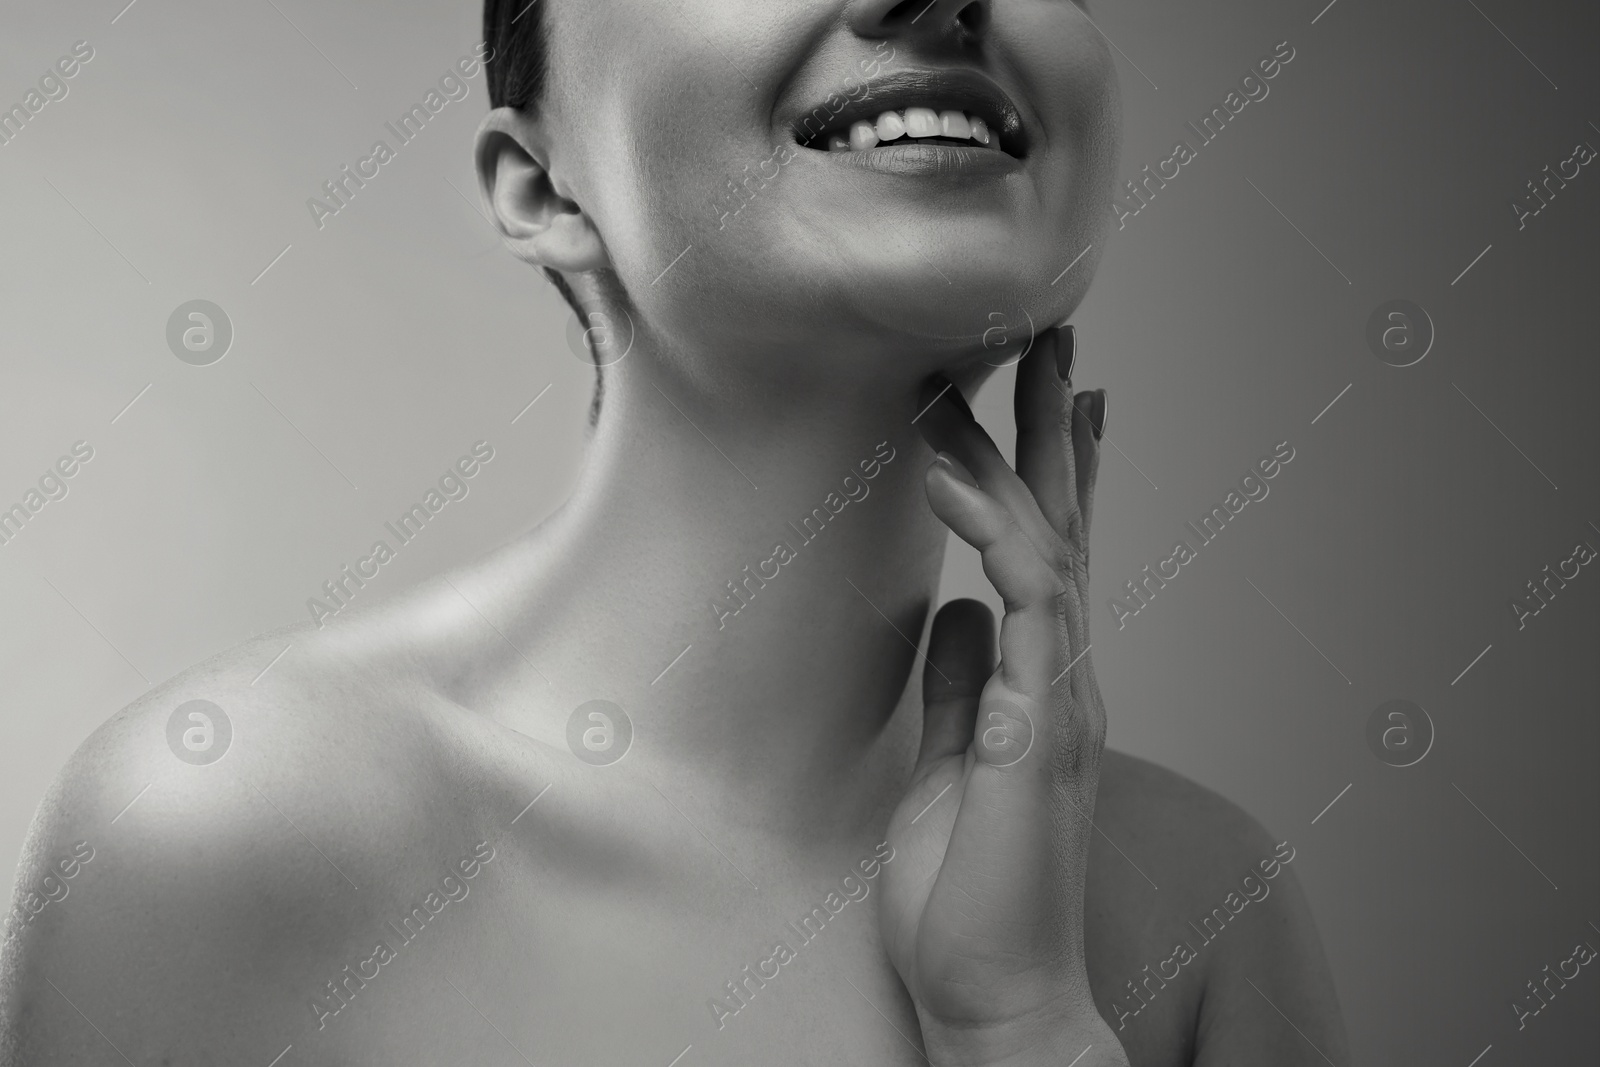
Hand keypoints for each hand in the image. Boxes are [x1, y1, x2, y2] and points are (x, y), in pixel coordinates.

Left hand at [879, 327, 1124, 1066]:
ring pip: (1048, 543)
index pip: (1054, 552)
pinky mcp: (1041, 726)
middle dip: (1051, 426)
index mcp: (1042, 681)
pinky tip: (957, 481)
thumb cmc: (971, 892)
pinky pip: (1029, 602)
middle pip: (1067, 525)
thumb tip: (955, 616)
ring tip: (965, 383)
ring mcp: (1063, 697)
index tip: (1046, 395)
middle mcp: (1066, 675)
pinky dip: (997, 532)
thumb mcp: (949, 765)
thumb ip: (959, 689)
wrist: (997, 988)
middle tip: (1044, 335)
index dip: (1052, 470)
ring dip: (1009, 456)